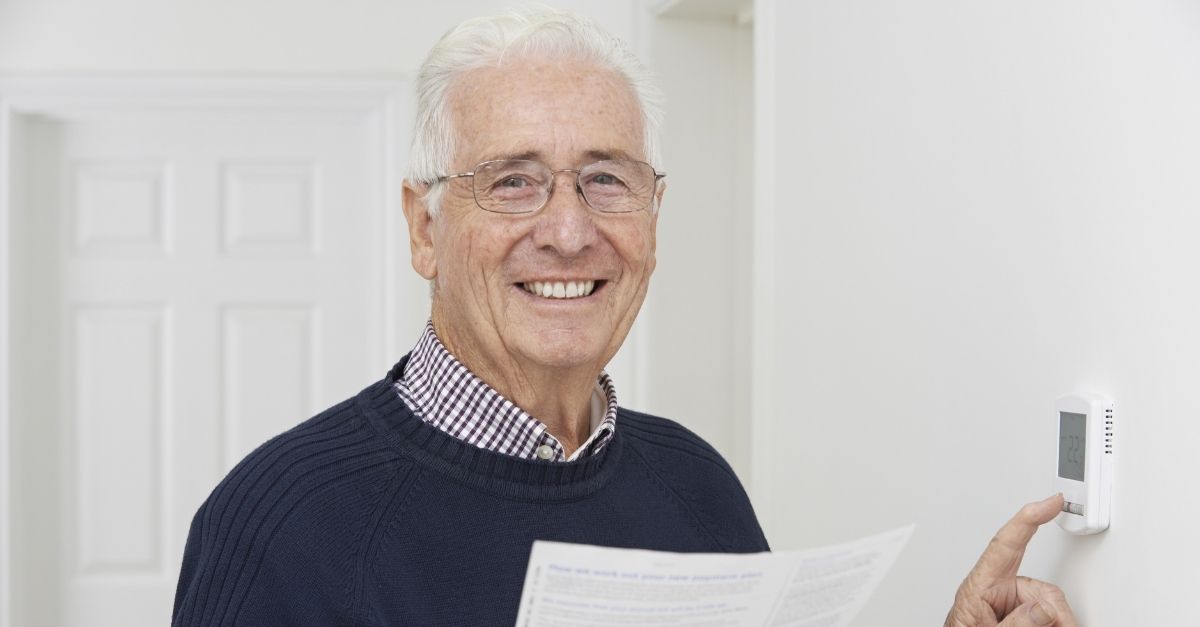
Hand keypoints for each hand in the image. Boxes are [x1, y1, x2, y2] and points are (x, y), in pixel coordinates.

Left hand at [944, 494, 1077, 626]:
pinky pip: (1047, 616)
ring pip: (1050, 607)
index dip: (1029, 518)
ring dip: (1058, 623)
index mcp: (980, 586)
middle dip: (1058, 612)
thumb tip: (1043, 606)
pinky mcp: (1020, 616)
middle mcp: (996, 590)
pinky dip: (1054, 625)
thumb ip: (1017, 621)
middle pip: (1043, 589)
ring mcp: (1009, 604)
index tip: (1051, 502)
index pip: (1007, 543)